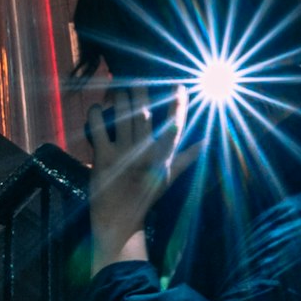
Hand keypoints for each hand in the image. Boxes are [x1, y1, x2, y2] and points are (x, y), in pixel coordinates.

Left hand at [76, 72, 167, 269]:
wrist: (119, 221)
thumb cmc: (145, 198)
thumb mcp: (167, 178)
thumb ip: (184, 159)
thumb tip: (204, 143)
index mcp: (162, 157)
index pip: (175, 126)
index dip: (178, 105)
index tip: (179, 86)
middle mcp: (145, 152)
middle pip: (145, 115)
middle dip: (142, 93)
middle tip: (137, 80)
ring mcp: (124, 154)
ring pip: (124, 117)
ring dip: (120, 100)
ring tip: (116, 89)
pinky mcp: (103, 158)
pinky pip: (99, 130)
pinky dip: (96, 116)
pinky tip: (96, 109)